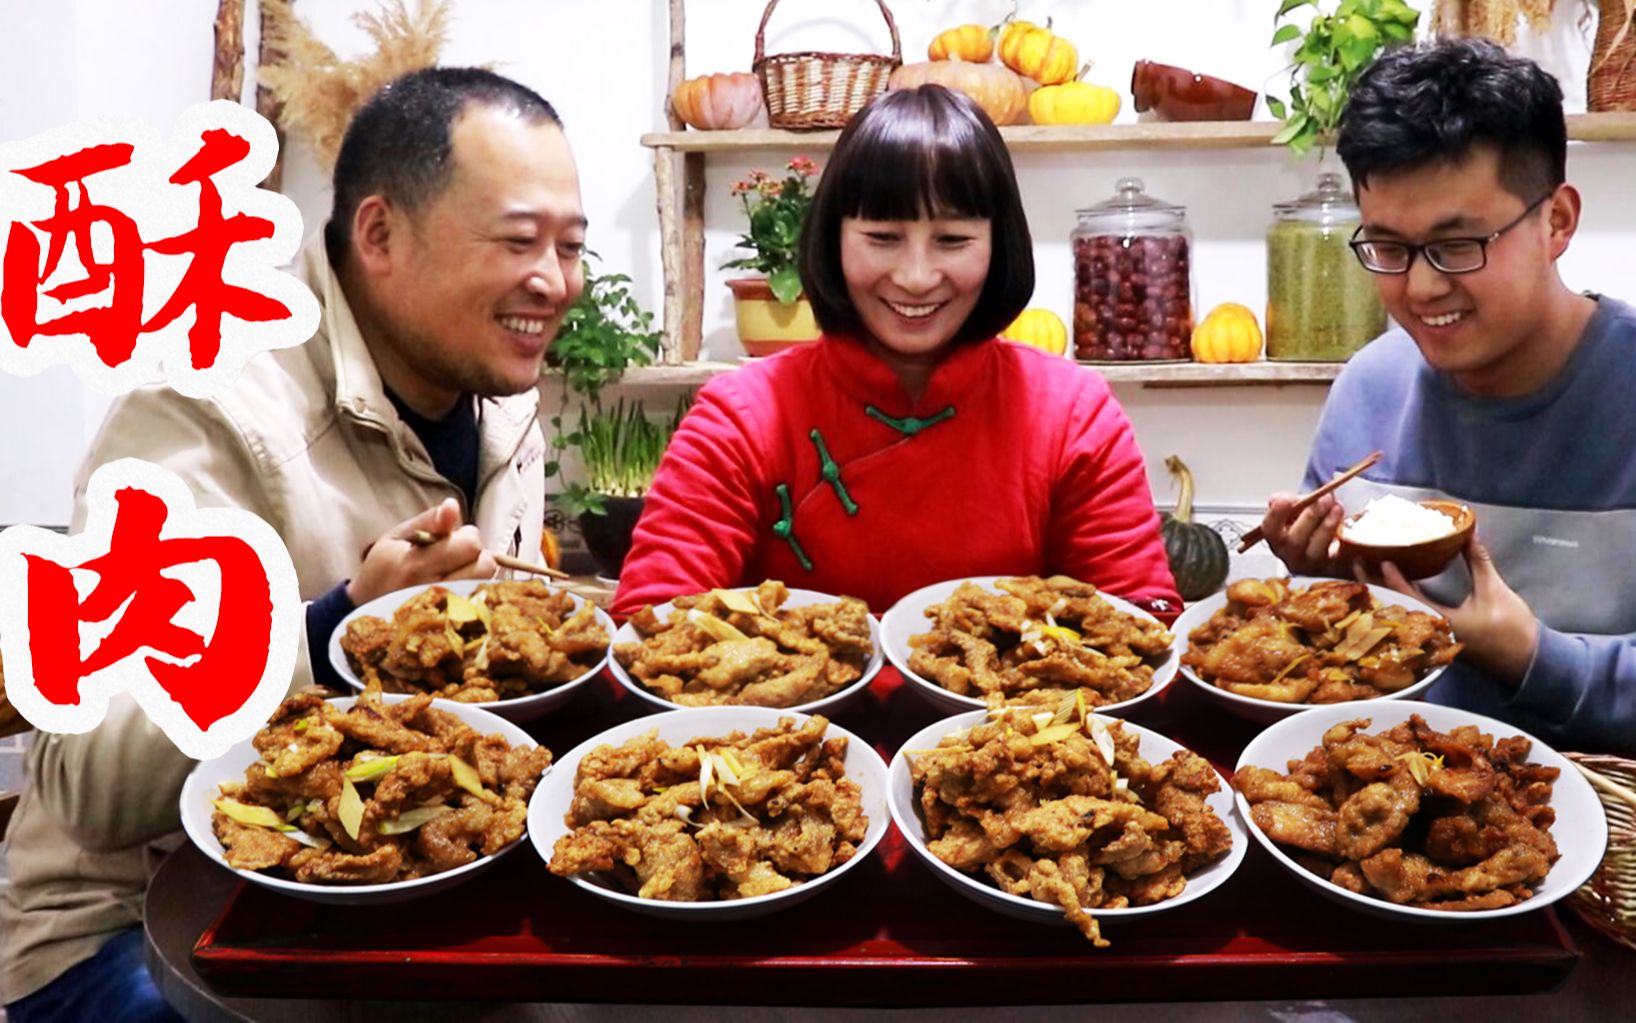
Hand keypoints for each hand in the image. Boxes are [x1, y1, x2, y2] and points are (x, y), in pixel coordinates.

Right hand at [346, 498, 496, 605]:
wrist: (365, 613)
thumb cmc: (384, 569)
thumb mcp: (397, 537)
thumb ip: (429, 520)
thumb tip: (453, 506)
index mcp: (414, 565)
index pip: (470, 545)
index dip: (467, 537)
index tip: (452, 540)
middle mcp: (430, 591)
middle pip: (485, 567)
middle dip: (476, 557)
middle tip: (456, 559)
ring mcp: (442, 614)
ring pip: (486, 586)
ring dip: (477, 576)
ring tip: (455, 576)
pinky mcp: (450, 627)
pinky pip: (480, 606)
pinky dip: (475, 596)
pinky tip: (458, 594)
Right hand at [1260, 492, 1345, 575]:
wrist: (1331, 548)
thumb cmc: (1309, 525)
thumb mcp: (1298, 511)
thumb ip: (1291, 503)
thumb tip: (1279, 499)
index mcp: (1277, 539)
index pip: (1269, 529)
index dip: (1275, 514)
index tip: (1284, 499)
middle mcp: (1290, 555)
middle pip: (1294, 541)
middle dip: (1310, 517)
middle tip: (1325, 499)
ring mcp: (1310, 564)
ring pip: (1316, 549)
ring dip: (1327, 526)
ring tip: (1337, 509)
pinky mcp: (1330, 567)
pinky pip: (1337, 556)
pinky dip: (1342, 539)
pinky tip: (1347, 525)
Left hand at [1373, 533, 1538, 685]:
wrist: (1529, 660)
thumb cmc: (1512, 629)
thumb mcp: (1495, 589)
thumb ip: (1478, 561)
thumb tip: (1469, 534)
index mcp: (1443, 623)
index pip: (1408, 598)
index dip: (1391, 579)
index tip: (1378, 558)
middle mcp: (1432, 633)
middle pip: (1395, 606)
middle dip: (1376, 584)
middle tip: (1357, 561)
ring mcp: (1434, 638)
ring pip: (1401, 612)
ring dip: (1384, 591)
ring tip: (1367, 569)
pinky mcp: (1439, 638)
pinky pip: (1412, 617)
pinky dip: (1399, 600)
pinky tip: (1390, 586)